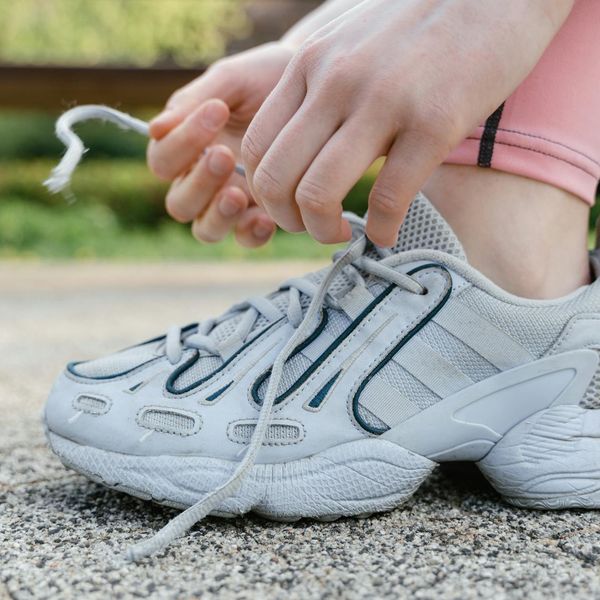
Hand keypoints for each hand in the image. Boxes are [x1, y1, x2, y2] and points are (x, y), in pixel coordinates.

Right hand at [147, 42, 293, 246]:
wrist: (319, 89)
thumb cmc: (264, 79)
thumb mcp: (231, 81)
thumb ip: (193, 102)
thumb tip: (154, 129)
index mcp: (185, 148)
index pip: (162, 161)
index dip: (181, 143)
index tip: (217, 111)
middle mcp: (202, 182)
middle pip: (179, 204)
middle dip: (198, 183)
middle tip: (225, 155)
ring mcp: (231, 202)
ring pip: (205, 229)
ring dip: (218, 215)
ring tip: (238, 194)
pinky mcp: (262, 215)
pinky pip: (245, 238)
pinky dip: (251, 233)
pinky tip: (266, 218)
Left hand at [242, 0, 572, 245]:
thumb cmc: (420, 26)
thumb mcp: (349, 45)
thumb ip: (318, 90)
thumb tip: (304, 149)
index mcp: (309, 64)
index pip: (255, 146)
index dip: (264, 191)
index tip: (291, 204)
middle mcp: (334, 82)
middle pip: (274, 179)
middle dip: (288, 220)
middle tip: (315, 226)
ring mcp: (382, 101)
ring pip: (318, 194)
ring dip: (324, 231)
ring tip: (344, 233)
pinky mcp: (433, 121)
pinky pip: (388, 198)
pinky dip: (380, 230)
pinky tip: (387, 232)